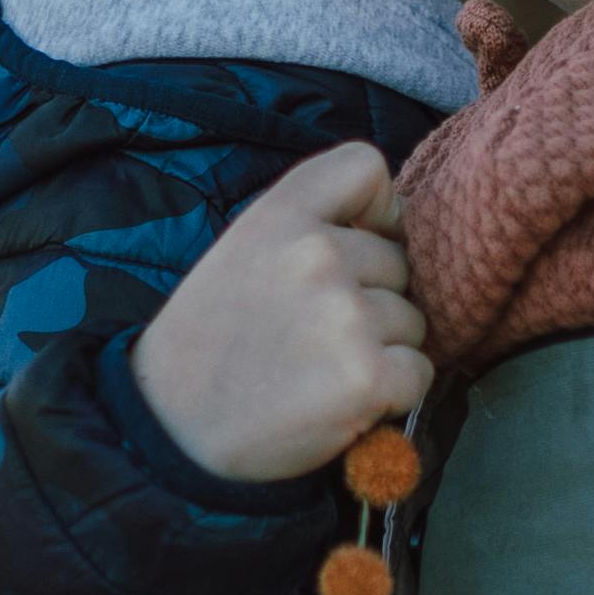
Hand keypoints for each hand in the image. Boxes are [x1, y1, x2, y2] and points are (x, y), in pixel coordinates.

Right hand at [132, 145, 424, 486]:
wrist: (173, 427)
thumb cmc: (215, 340)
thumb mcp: (244, 248)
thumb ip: (312, 223)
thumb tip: (398, 227)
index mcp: (280, 214)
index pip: (366, 167)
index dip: (377, 210)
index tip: (356, 244)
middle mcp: (317, 254)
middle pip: (400, 262)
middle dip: (374, 298)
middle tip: (314, 334)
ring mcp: (345, 315)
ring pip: (412, 320)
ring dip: (383, 348)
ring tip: (320, 368)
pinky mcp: (367, 375)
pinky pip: (420, 370)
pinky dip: (393, 392)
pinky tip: (341, 398)